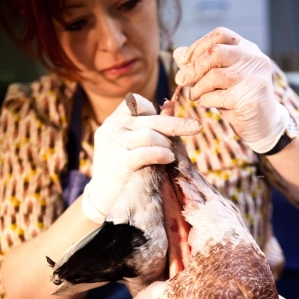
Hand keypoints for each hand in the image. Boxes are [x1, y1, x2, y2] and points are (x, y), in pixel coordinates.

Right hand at [82, 94, 201, 223]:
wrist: (102, 197)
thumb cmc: (121, 168)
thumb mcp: (130, 143)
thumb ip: (148, 126)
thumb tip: (171, 107)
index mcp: (114, 120)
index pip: (135, 102)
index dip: (152, 109)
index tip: (164, 123)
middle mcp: (112, 129)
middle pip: (149, 119)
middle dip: (176, 123)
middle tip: (196, 126)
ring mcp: (114, 145)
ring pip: (149, 134)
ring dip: (166, 143)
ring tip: (171, 153)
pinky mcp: (120, 163)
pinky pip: (146, 153)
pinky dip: (161, 154)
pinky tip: (168, 158)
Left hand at [173, 27, 289, 153]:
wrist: (263, 126)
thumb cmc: (238, 100)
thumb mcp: (218, 80)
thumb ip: (200, 66)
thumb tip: (177, 53)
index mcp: (247, 49)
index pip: (221, 35)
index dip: (198, 45)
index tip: (184, 61)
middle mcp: (254, 60)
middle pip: (216, 53)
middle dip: (194, 67)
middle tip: (181, 80)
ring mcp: (255, 79)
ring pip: (216, 75)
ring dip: (198, 87)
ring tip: (193, 95)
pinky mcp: (251, 99)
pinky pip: (219, 97)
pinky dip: (205, 100)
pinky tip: (204, 103)